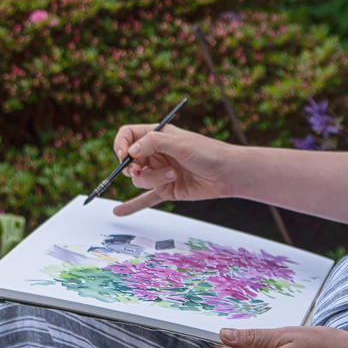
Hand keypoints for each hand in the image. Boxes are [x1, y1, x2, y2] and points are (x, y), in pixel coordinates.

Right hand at [110, 123, 240, 215]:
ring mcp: (160, 172)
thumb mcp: (179, 143)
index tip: (124, 155)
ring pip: (140, 180)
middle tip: (141, 170)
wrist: (229, 173)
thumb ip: (152, 143)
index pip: (128, 135)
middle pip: (131, 161)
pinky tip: (119, 211)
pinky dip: (133, 205)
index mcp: (158, 135)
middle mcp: (157, 153)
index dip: (122, 145)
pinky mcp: (167, 190)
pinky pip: (146, 198)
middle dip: (135, 168)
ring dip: (153, 179)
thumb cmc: (208, 152)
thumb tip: (130, 152)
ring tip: (173, 175)